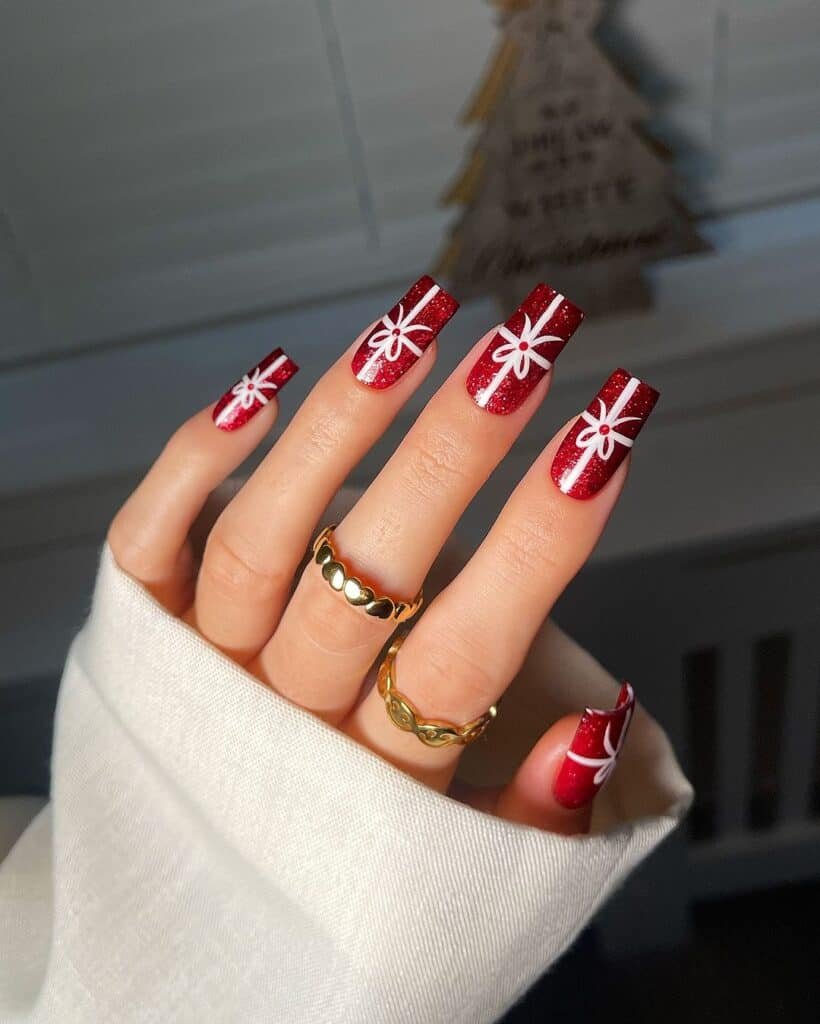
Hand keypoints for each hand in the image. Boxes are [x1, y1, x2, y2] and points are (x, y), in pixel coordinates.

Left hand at [108, 278, 657, 836]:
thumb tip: (597, 725)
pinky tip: (265, 381)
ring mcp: (200, 667)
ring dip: (339, 426)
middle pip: (367, 573)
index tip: (601, 441)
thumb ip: (532, 816)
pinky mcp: (137, 630)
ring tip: (415, 329)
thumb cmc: (345, 857)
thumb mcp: (459, 873)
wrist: (195, 904)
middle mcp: (280, 716)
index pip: (466, 652)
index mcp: (375, 779)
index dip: (534, 545)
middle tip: (521, 348)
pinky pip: (146, 541)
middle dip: (451, 451)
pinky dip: (196, 459)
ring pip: (260, 539)